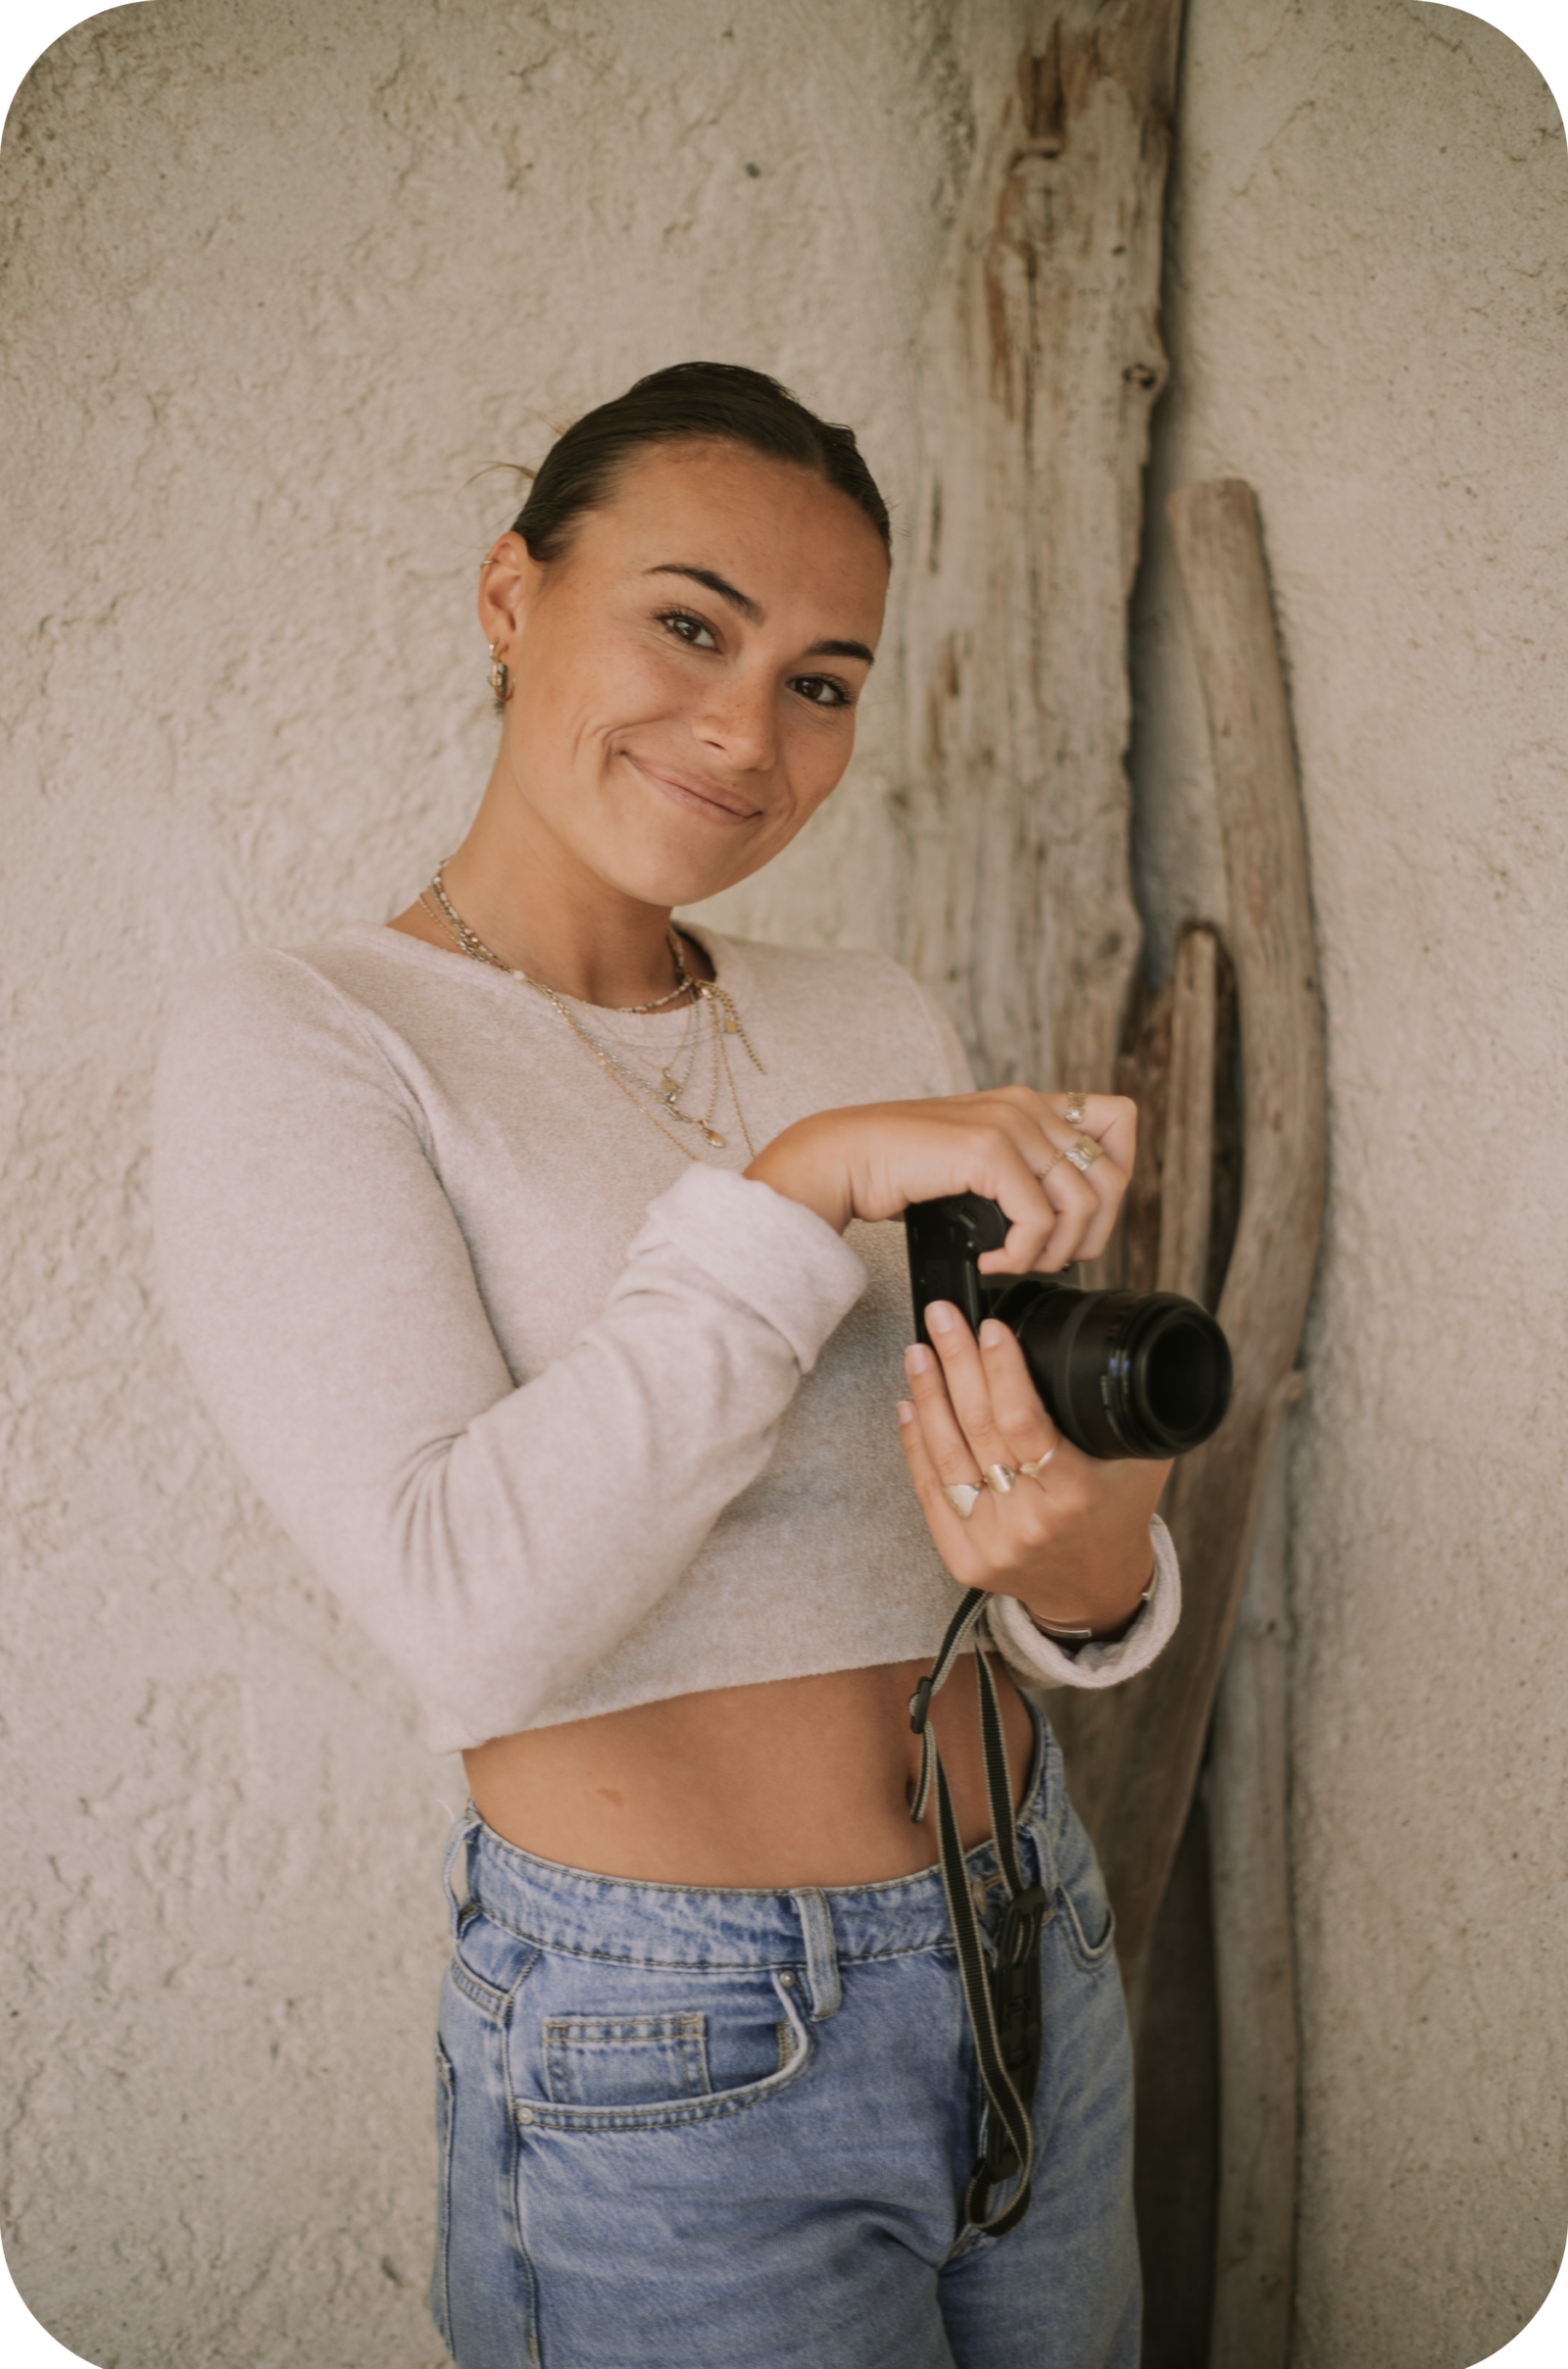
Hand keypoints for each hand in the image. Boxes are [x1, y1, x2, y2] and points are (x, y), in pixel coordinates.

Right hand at [746, 1088, 1136, 1276]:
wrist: (846, 1159)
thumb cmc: (902, 1169)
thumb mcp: (979, 1162)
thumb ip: (1023, 1170)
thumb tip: (1071, 1218)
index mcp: (1031, 1103)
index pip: (1120, 1121)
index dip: (1117, 1175)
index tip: (1079, 1217)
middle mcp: (1027, 1105)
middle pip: (1112, 1175)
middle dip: (1091, 1233)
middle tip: (1048, 1257)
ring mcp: (1010, 1123)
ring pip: (1082, 1204)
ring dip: (1053, 1252)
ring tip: (1016, 1262)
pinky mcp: (988, 1151)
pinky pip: (1038, 1220)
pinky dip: (1020, 1256)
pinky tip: (990, 1260)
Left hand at [897, 1301, 1169, 1634]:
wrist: (1096, 1588)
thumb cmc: (1117, 1512)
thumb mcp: (1142, 1459)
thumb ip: (1124, 1408)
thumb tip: (1105, 1342)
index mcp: (1075, 1493)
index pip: (1024, 1420)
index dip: (1001, 1370)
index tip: (991, 1328)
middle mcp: (1029, 1520)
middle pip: (979, 1427)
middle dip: (956, 1362)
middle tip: (942, 1317)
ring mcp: (991, 1542)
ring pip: (947, 1454)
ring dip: (928, 1395)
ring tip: (919, 1351)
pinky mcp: (962, 1557)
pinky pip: (931, 1490)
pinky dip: (915, 1443)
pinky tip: (908, 1404)